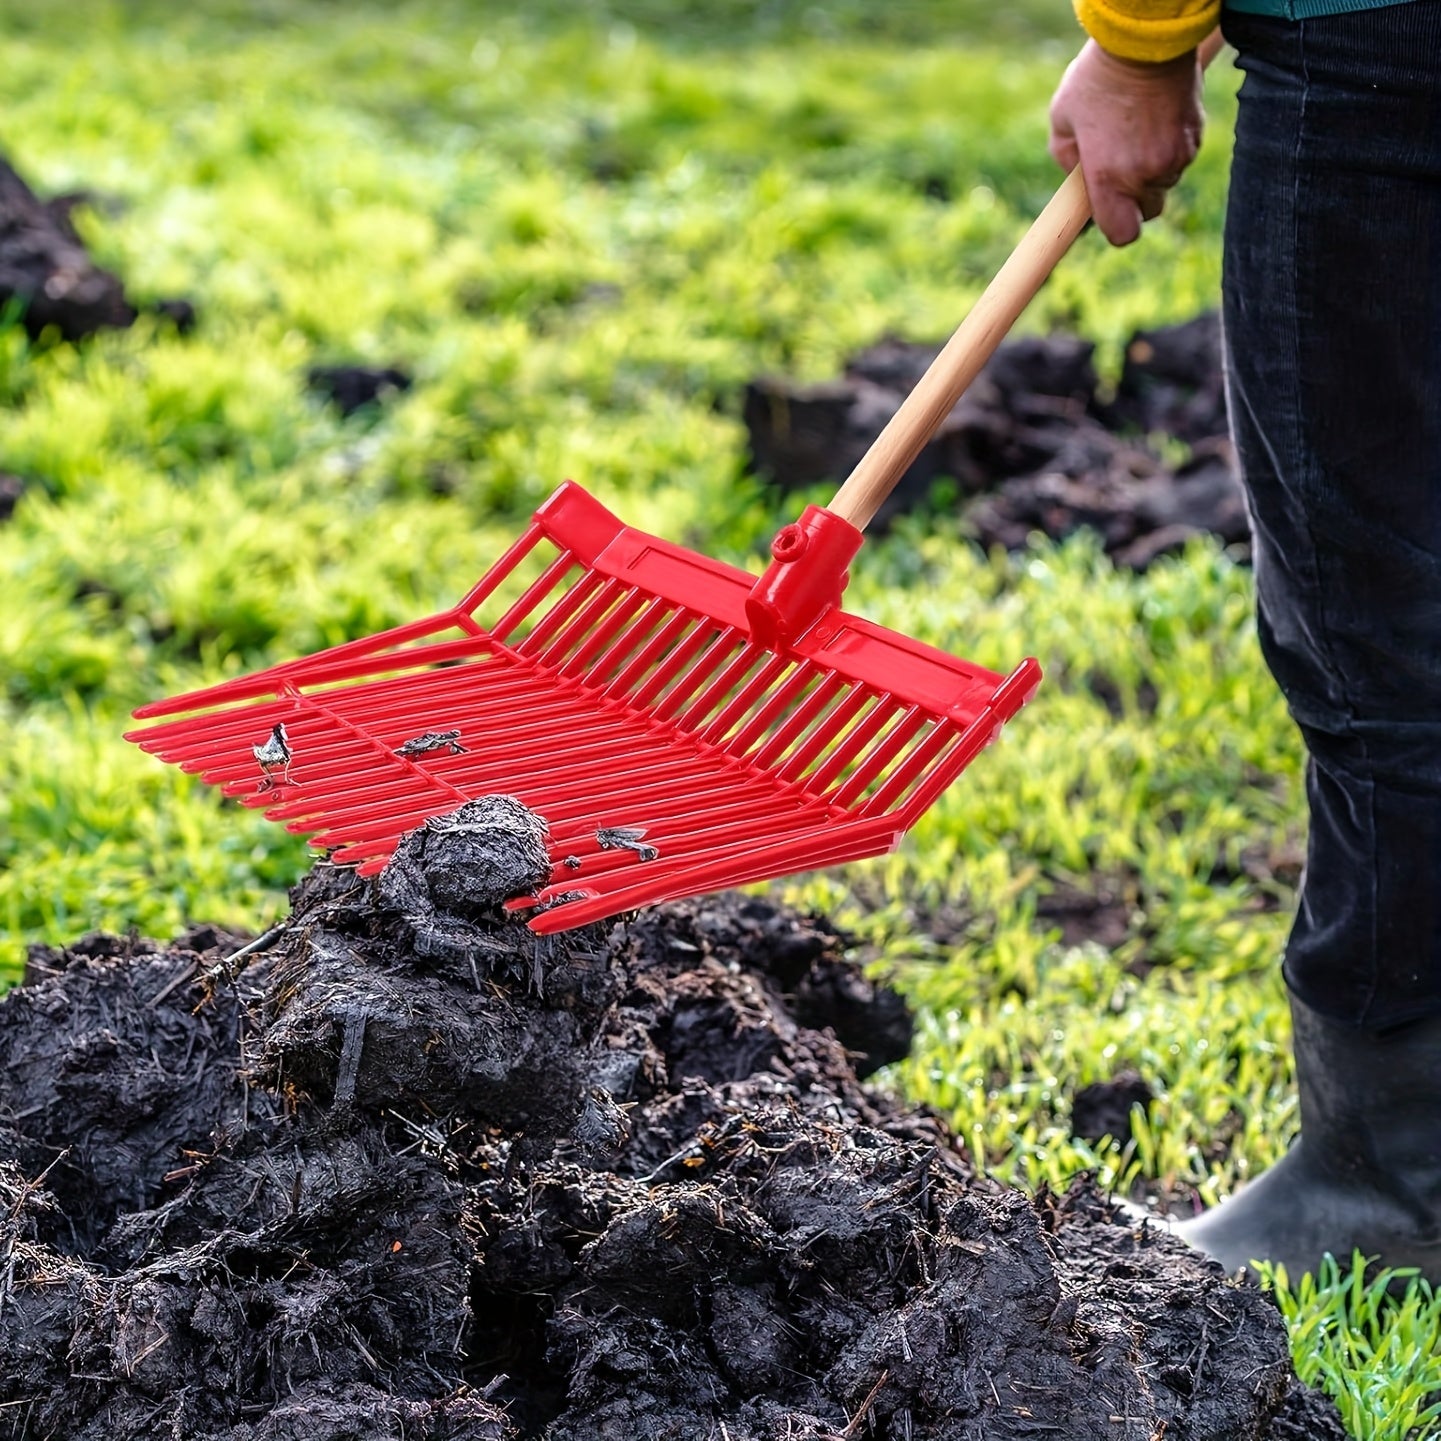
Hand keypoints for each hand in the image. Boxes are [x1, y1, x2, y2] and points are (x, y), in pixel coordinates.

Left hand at [1049, 39, 1204, 246]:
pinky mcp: (1196, 136)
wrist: (1144, 40)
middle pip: (1148, 210)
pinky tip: (1154, 120)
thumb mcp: (1063, 121)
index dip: (1115, 227)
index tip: (1107, 211)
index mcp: (1109, 178)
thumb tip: (1077, 183)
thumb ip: (1067, 161)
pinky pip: (1181, 157)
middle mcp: (1146, 174)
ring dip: (1151, 170)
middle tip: (1119, 167)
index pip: (1122, 233)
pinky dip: (1169, 148)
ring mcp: (1176, 156)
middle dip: (1134, 198)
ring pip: (1165, 182)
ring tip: (1134, 133)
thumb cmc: (1096, 79)